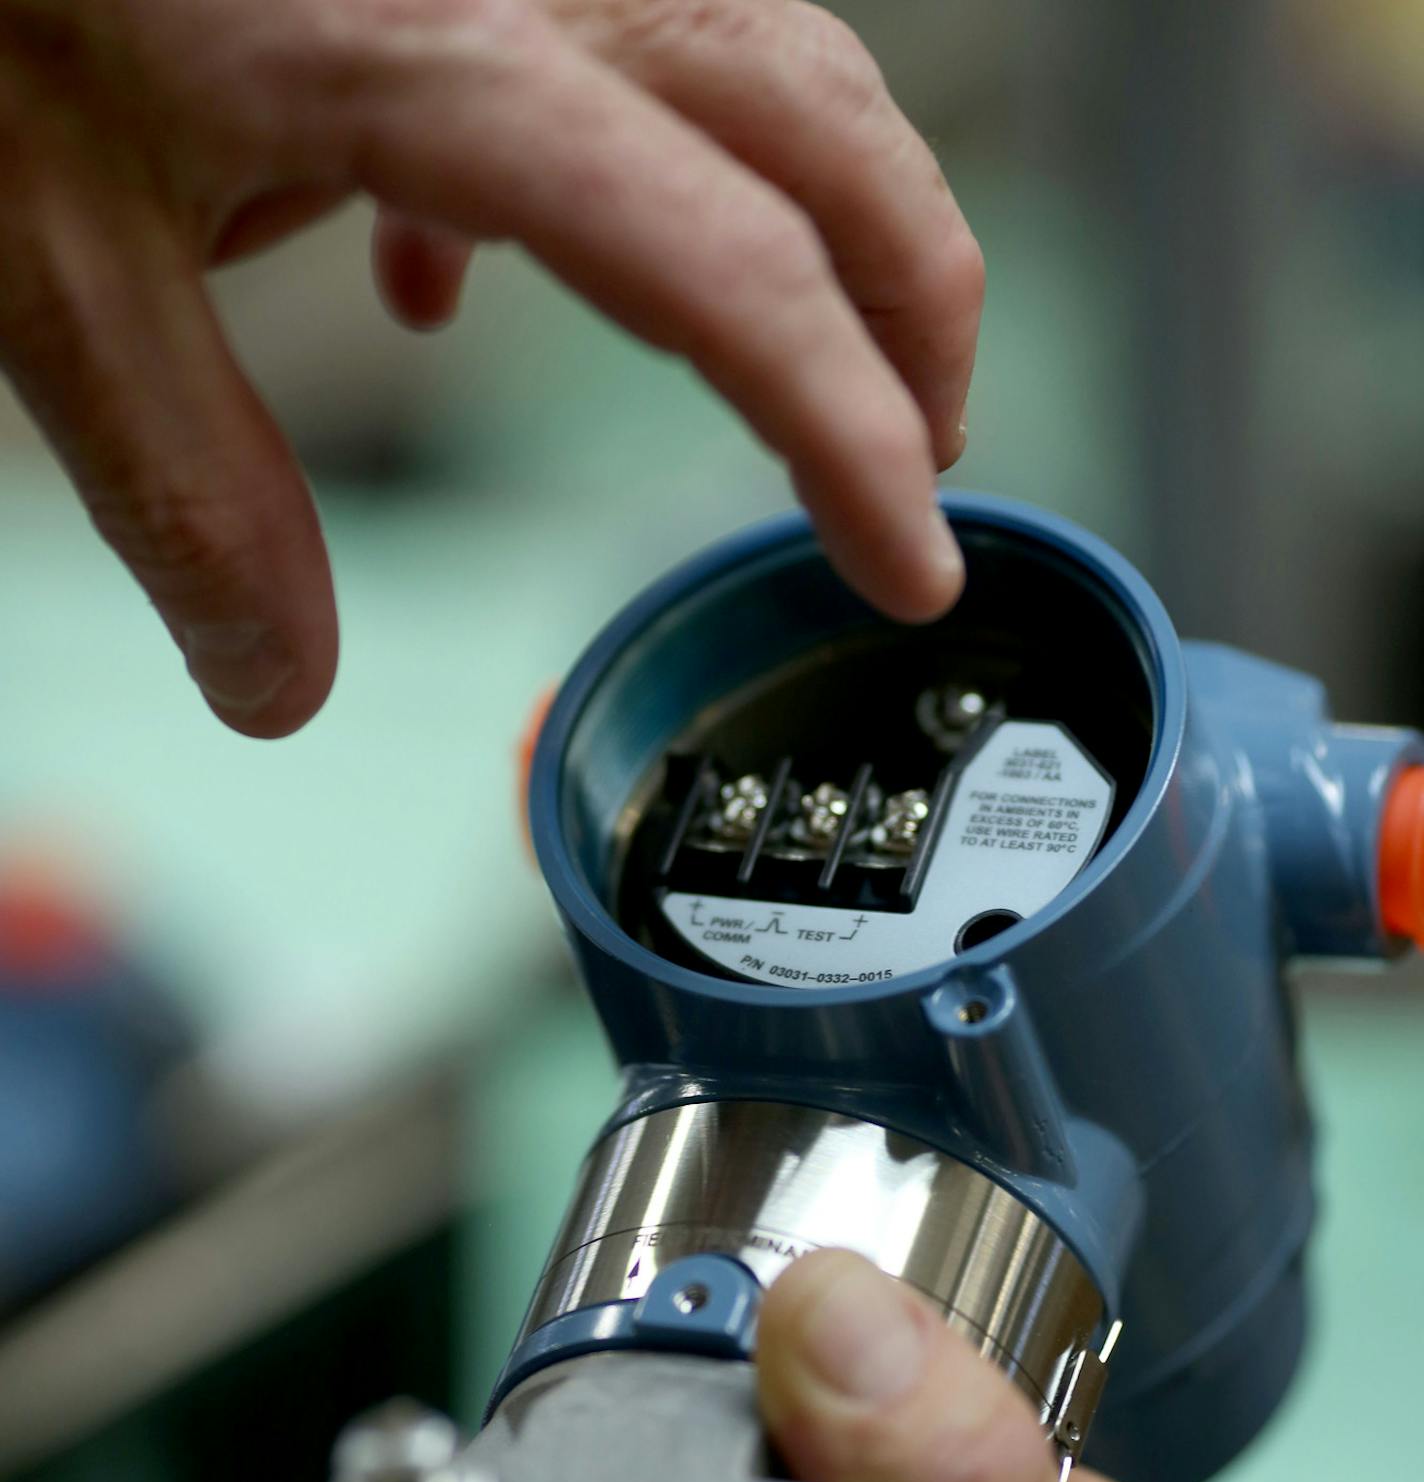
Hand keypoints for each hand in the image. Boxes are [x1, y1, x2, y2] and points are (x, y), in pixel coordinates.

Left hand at [0, 0, 980, 735]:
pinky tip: (462, 271)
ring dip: (821, 219)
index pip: (731, 275)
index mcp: (444, 58)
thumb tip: (277, 680)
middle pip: (822, 122)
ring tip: (811, 371)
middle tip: (932, 460)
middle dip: (919, 305)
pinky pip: (613, 27)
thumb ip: (189, 489)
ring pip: (760, 50)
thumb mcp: (54, 262)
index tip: (909, 566)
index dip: (850, 436)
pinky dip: (621, 158)